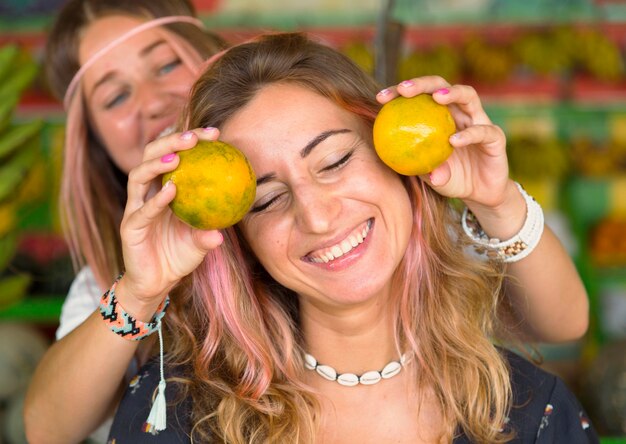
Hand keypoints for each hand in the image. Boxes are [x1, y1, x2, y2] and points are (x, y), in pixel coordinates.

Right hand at [118, 128, 223, 311]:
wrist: (156, 284)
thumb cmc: (178, 257)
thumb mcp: (200, 243)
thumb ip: (209, 234)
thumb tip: (223, 232)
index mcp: (164, 189)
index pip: (175, 155)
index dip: (192, 141)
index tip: (216, 134)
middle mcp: (147, 193)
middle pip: (151, 155)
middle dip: (171, 141)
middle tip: (194, 138)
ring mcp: (135, 208)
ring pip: (138, 176)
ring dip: (156, 163)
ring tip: (176, 156)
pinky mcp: (130, 227)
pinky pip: (142, 210)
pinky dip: (156, 199)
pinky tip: (171, 191)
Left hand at [376, 76, 509, 209]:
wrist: (480, 195)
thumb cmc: (450, 179)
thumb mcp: (428, 175)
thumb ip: (417, 168)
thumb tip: (398, 163)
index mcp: (439, 117)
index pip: (418, 97)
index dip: (398, 93)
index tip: (381, 98)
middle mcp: (459, 113)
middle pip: (441, 86)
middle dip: (423, 83)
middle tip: (405, 89)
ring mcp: (478, 122)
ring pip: (468, 96)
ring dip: (452, 93)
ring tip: (436, 98)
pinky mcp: (495, 137)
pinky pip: (482, 132)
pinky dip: (468, 135)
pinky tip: (453, 140)